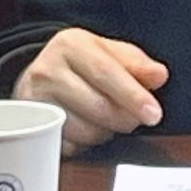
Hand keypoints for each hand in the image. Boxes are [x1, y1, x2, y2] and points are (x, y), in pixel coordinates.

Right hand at [16, 29, 169, 155]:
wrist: (39, 75)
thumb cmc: (79, 64)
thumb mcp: (107, 52)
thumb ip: (136, 63)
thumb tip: (158, 75)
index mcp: (71, 44)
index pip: (107, 72)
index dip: (133, 96)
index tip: (153, 113)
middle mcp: (48, 69)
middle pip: (97, 106)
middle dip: (124, 118)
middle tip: (134, 119)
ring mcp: (36, 101)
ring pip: (85, 130)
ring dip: (105, 131)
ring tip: (105, 118)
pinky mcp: (32, 128)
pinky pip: (69, 145)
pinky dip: (85, 143)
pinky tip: (86, 127)